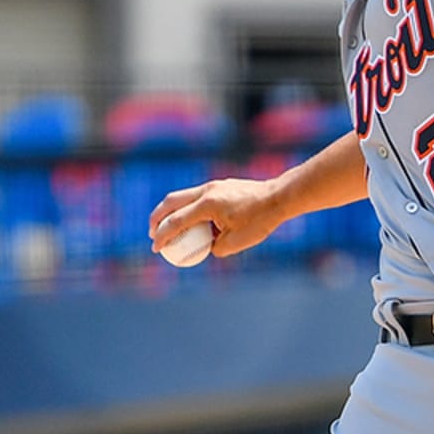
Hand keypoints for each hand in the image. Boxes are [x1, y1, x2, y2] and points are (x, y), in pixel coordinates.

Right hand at [148, 177, 286, 259]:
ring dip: (170, 211)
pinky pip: (195, 196)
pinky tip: (189, 220)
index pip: (176, 222)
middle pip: (171, 202)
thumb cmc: (260, 220)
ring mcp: (213, 185)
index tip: (156, 248)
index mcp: (208, 205)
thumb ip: (214, 247)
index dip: (162, 237)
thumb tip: (205, 248)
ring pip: (181, 196)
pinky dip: (186, 207)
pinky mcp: (220, 185)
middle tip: (153, 234)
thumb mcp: (236, 243)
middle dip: (157, 218)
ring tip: (166, 227)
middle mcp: (207, 191)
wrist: (280, 197)